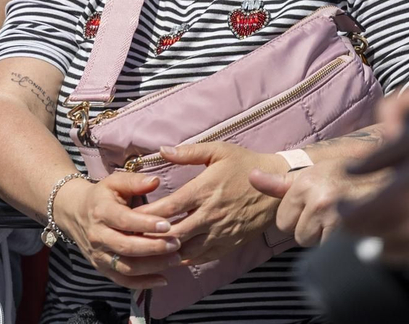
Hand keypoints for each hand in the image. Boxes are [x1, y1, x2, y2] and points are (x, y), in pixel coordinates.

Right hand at [55, 172, 184, 289]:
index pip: (124, 220)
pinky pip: (122, 280)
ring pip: (126, 266)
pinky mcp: (101, 268)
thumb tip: (155, 181)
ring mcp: (98, 254)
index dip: (146, 224)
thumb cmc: (101, 196)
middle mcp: (98, 235)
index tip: (168, 225)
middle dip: (154, 247)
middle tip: (177, 244)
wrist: (73, 212)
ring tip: (176, 259)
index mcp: (101, 211)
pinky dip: (143, 283)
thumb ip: (135, 181)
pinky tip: (163, 279)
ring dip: (152, 266)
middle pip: (126, 247)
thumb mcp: (114, 182)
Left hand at [135, 142, 283, 264]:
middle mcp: (210, 214)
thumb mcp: (218, 151)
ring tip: (148, 252)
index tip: (130, 217)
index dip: (147, 215)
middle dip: (151, 238)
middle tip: (132, 239)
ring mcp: (220, 232)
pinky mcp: (230, 243)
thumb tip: (162, 150)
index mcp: (204, 190)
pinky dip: (186, 259)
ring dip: (167, 252)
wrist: (278, 187)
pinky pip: (203, 257)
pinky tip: (173, 257)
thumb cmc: (245, 165)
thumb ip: (188, 152)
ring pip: (187, 250)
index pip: (169, 208)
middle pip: (173, 233)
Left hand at [248, 128, 390, 247]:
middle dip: (313, 229)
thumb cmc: (348, 177)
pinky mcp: (355, 231)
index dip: (298, 218)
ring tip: (343, 218)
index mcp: (306, 181)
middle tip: (332, 212)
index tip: (315, 206)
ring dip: (328, 238)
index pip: (282, 222)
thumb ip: (280, 182)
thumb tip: (251, 177)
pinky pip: (335, 251)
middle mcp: (319, 196)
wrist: (391, 179)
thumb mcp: (314, 173)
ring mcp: (338, 215)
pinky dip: (343, 245)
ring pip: (317, 245)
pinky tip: (353, 228)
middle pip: (299, 237)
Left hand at [338, 111, 408, 266]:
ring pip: (397, 254)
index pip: (357, 219)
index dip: (343, 212)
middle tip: (353, 213)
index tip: (340, 202)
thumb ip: (380, 156)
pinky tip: (408, 235)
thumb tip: (352, 169)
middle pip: (372, 240)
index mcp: (404, 196)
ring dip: (380, 241)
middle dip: (358, 228)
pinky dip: (408, 250)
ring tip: (376, 224)